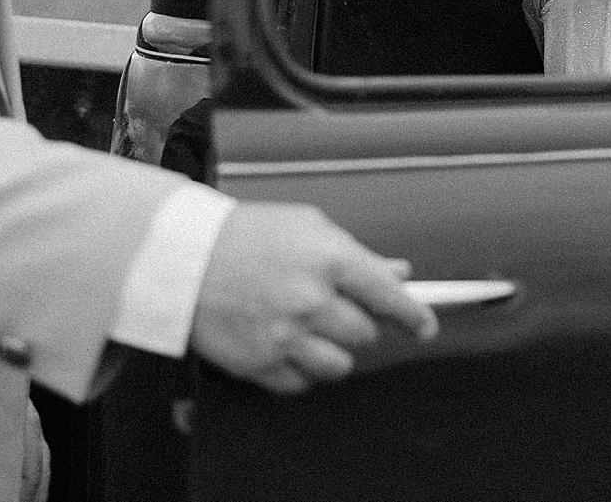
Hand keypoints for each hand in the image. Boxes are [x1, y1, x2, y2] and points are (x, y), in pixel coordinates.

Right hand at [190, 202, 438, 393]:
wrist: (184, 257)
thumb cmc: (247, 235)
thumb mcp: (309, 226)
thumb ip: (358, 253)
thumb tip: (398, 274)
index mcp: (330, 260)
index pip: (389, 298)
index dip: (414, 315)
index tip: (426, 326)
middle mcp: (311, 302)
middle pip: (365, 335)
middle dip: (357, 323)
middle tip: (335, 309)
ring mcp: (285, 337)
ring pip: (338, 365)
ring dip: (332, 350)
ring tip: (310, 329)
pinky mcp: (259, 364)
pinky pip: (301, 383)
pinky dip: (300, 369)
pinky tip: (286, 344)